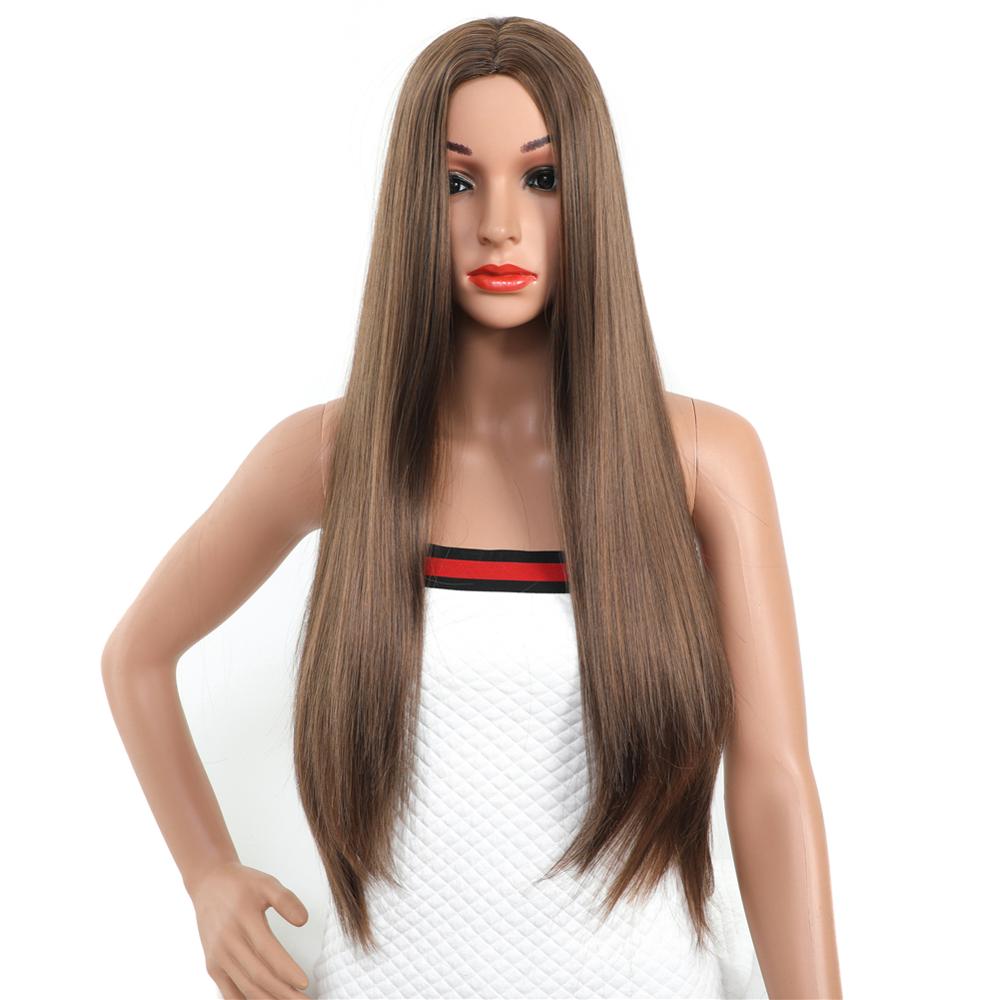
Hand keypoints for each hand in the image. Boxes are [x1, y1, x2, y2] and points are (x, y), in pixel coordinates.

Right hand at [188, 861, 310, 998]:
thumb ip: (286, 900)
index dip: (286, 969)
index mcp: (244, 919)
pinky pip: (229, 992)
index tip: (304, 983)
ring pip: (245, 987)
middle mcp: (228, 941)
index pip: (267, 951)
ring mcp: (218, 957)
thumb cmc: (241, 885)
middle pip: (258, 975)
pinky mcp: (212, 966)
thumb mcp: (267, 883)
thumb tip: (303, 921)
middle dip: (283, 993)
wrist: (209, 884)